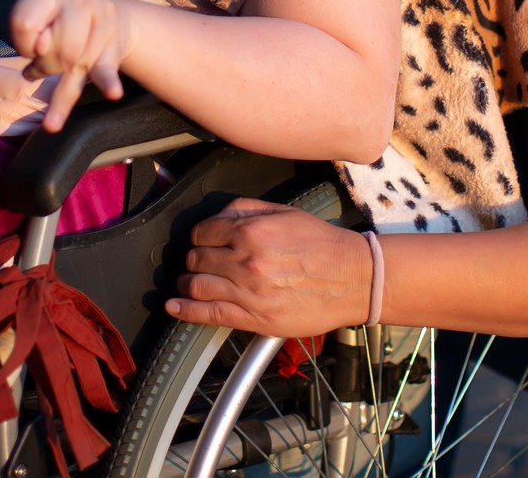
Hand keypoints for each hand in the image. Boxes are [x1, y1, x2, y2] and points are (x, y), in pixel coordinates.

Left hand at [9, 0, 131, 131]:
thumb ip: (26, 31)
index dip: (22, 43)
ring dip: (60, 74)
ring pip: (70, 61)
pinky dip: (109, 84)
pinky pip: (107, 70)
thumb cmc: (61, 20)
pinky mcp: (114, 48)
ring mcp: (99, 21)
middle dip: (44, 61)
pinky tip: (113, 93)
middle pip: (50, 46)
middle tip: (50, 56)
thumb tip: (40, 49)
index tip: (32, 45)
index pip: (23, 24)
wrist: (112, 17)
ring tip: (57, 94)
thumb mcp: (37, 17)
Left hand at [166, 199, 372, 335]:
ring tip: (186, 285)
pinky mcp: (255, 318)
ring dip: (186, 284)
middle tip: (195, 264)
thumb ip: (246, 209)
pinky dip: (185, 311)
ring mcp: (249, 291)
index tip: (201, 243)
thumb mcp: (285, 212)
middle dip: (191, 261)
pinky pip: (209, 314)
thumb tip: (216, 216)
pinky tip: (174, 307)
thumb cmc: (322, 244)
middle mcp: (246, 260)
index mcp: (252, 231)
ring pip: (197, 286)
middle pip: (196, 259)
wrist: (354, 279)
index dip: (198, 238)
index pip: (202, 233)